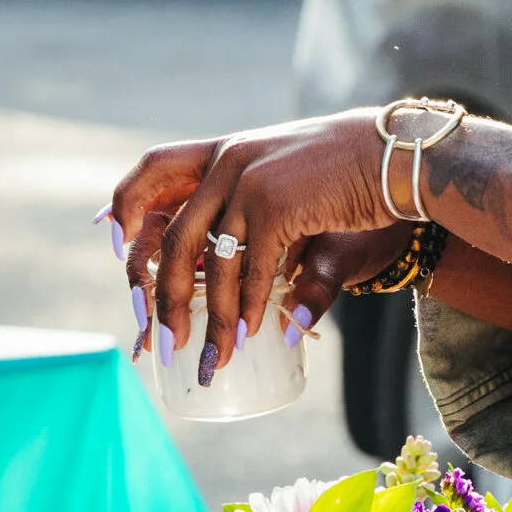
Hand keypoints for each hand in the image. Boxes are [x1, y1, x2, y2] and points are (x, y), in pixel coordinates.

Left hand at [108, 114, 391, 378]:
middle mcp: (227, 161)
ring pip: (210, 263)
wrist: (395, 155)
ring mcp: (248, 180)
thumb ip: (268, 236)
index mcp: (225, 152)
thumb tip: (268, 312)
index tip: (115, 246)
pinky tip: (244, 338)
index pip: (154, 169)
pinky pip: (249, 269)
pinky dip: (245, 309)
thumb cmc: (349, 178)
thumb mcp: (294, 201)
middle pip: (172, 235)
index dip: (127, 207)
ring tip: (210, 359)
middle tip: (161, 339)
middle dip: (161, 296)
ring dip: (209, 320)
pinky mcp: (275, 203)